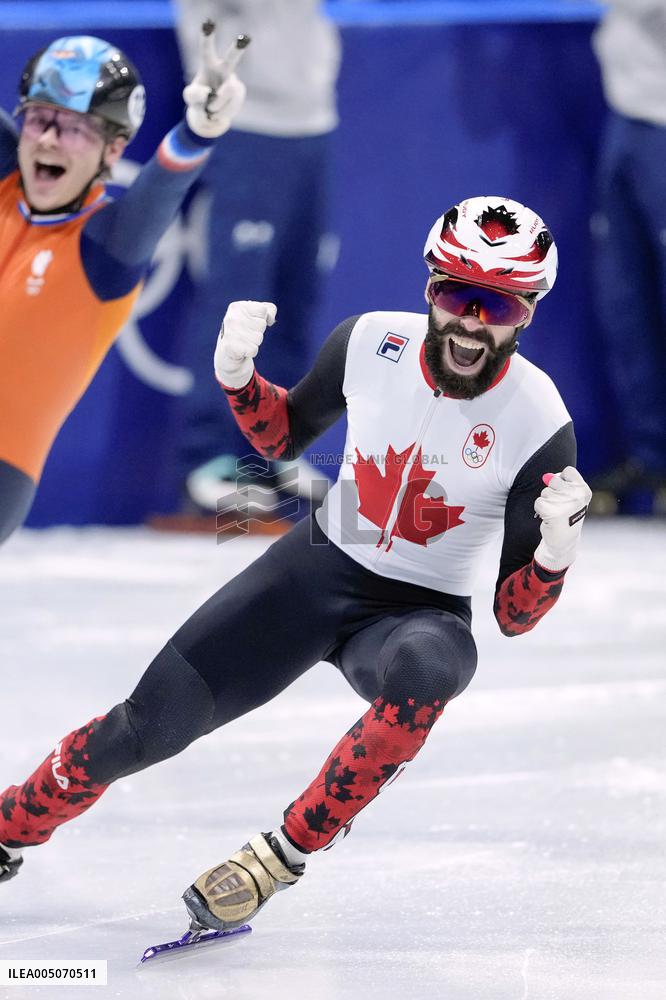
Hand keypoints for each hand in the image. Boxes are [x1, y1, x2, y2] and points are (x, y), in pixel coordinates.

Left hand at [183, 21, 246, 137]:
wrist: (211, 115)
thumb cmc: (198, 101)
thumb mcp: (190, 98)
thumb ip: (194, 94)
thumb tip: (209, 93)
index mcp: (208, 65)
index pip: (206, 50)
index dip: (207, 38)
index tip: (208, 24)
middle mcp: (223, 69)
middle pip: (231, 59)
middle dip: (238, 49)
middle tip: (244, 38)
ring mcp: (234, 81)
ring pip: (227, 93)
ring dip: (217, 106)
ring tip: (211, 109)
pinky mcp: (240, 93)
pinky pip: (231, 105)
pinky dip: (222, 112)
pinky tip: (219, 112)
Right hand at [214, 301, 276, 388]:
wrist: (228, 355)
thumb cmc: (245, 332)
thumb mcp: (255, 315)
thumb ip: (268, 310)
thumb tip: (270, 320)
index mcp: (237, 307)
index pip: (263, 310)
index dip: (262, 319)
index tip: (252, 323)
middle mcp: (232, 318)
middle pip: (262, 324)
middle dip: (258, 332)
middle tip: (246, 335)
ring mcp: (230, 332)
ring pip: (259, 338)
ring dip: (255, 343)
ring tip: (244, 342)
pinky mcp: (231, 347)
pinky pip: (253, 350)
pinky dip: (251, 352)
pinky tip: (242, 351)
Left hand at [533, 466, 591, 571]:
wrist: (565, 539)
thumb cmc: (568, 514)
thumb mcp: (571, 497)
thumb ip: (561, 483)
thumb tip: (547, 477)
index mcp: (584, 490)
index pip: (568, 471)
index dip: (562, 479)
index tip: (565, 491)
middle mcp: (576, 496)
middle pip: (553, 480)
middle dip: (552, 490)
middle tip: (558, 503)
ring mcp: (564, 505)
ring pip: (545, 492)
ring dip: (546, 501)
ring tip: (555, 512)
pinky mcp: (551, 512)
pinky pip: (539, 502)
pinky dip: (540, 509)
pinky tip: (548, 517)